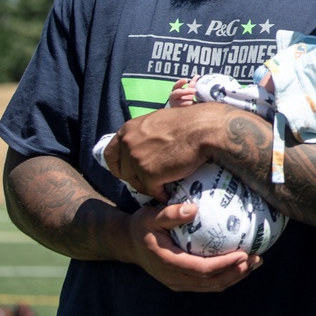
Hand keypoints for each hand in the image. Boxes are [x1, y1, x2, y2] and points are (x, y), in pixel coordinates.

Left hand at [104, 105, 221, 201]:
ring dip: (150, 187)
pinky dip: (161, 194)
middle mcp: (128, 144)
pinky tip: (170, 193)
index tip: (128, 171)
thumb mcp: (158, 121)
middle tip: (151, 181)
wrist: (204, 129)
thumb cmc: (189, 122)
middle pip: (123, 171)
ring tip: (164, 187)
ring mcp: (137, 160)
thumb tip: (146, 144)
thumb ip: (145, 133)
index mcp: (128, 129)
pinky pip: (152, 190)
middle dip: (136, 178)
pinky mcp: (149, 174)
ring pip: (137, 183)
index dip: (119, 165)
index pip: (111, 154)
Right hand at [128, 202, 261, 291]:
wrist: (127, 244)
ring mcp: (178, 282)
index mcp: (168, 262)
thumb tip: (194, 208)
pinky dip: (226, 276)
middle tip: (257, 258)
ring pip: (211, 286)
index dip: (224, 264)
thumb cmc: (141, 226)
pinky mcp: (182, 281)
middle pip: (211, 282)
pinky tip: (240, 265)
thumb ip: (171, 213)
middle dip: (236, 272)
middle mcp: (174, 277)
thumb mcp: (151, 216)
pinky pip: (207, 284)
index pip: (201, 269)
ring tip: (255, 263)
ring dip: (235, 276)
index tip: (243, 254)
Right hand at [168, 76, 198, 107]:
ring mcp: (174, 105)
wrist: (179, 110)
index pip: (176, 85)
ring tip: (193, 101)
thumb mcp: (187, 91)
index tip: (186, 80)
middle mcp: (173, 97)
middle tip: (195, 91)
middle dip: (186, 91)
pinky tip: (195, 108)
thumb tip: (198, 76)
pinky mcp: (178, 112)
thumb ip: (192, 84)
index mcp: (175, 91)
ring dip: (188, 102)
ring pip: (180, 103)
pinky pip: (183, 110)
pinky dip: (190, 109)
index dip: (181, 82)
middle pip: (177, 93)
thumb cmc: (184, 98)